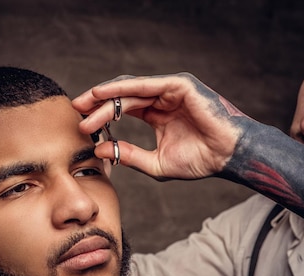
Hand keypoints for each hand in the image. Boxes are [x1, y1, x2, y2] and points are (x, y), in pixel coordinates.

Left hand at [72, 73, 249, 180]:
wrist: (227, 157)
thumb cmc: (200, 160)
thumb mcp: (156, 163)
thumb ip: (129, 155)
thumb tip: (101, 149)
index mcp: (158, 114)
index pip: (123, 110)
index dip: (102, 115)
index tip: (82, 125)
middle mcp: (162, 99)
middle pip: (122, 97)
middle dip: (97, 103)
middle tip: (76, 111)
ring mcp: (170, 90)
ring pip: (130, 90)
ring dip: (106, 97)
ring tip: (85, 105)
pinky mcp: (179, 85)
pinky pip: (146, 85)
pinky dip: (124, 89)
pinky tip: (105, 94)